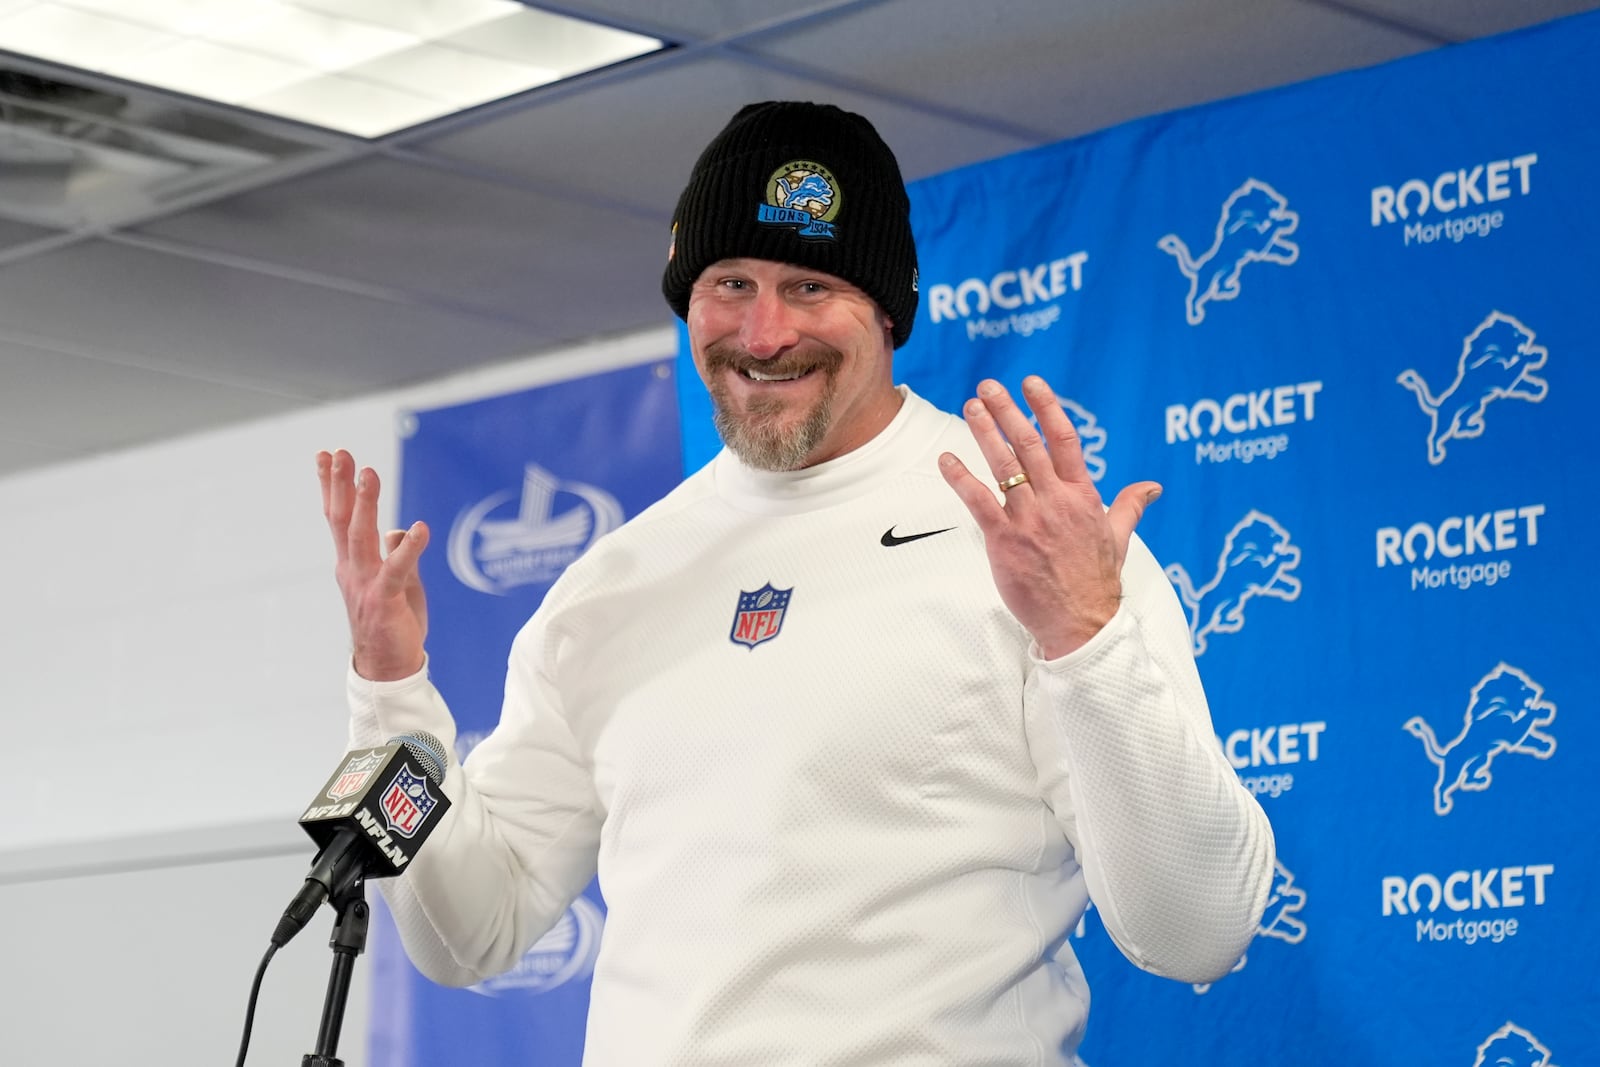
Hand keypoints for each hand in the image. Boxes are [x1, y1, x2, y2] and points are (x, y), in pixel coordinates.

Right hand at [317, 449, 428, 680]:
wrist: (388, 669)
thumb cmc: (394, 625)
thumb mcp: (398, 584)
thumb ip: (397, 556)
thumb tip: (397, 530)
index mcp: (352, 565)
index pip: (338, 518)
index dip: (333, 486)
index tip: (327, 455)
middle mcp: (353, 571)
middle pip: (342, 521)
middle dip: (340, 485)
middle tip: (340, 453)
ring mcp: (366, 585)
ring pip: (361, 538)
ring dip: (365, 505)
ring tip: (368, 474)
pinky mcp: (386, 601)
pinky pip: (397, 570)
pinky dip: (408, 549)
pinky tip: (420, 529)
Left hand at [939, 376, 1161, 658]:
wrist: (1081, 623)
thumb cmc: (1096, 581)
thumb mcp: (1119, 537)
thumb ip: (1130, 506)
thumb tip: (1152, 487)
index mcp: (1083, 496)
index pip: (1065, 440)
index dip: (1046, 408)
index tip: (1030, 383)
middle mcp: (1056, 501)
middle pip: (1029, 445)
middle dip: (1007, 412)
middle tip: (987, 388)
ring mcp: (1030, 520)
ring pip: (1004, 467)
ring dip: (984, 433)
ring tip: (970, 408)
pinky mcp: (1005, 541)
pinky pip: (979, 502)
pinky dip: (961, 478)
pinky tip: (947, 459)